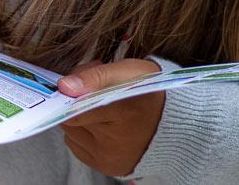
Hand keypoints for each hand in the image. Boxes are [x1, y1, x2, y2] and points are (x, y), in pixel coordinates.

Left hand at [58, 59, 164, 176]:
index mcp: (123, 113)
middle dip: (75, 102)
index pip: (76, 112)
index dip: (67, 97)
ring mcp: (111, 158)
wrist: (175, 122)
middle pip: (70, 118)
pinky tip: (99, 123)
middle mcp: (116, 143)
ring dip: (77, 118)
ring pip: (71, 132)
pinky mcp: (107, 167)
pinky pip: (77, 145)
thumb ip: (93, 76)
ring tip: (98, 107)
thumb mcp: (126, 71)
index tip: (66, 86)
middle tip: (92, 90)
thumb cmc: (148, 90)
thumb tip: (64, 86)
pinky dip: (82, 133)